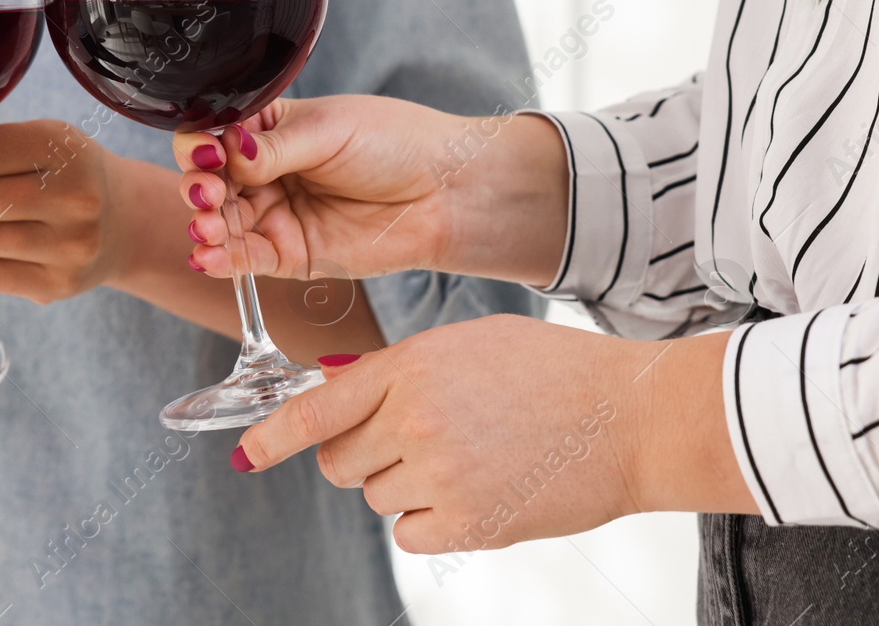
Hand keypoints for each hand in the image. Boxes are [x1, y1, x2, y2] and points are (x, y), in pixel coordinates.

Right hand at [171, 96, 568, 285]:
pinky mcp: (290, 255)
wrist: (448, 190)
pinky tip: (208, 256)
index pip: (211, 135)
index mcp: (267, 129)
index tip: (207, 152)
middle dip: (198, 188)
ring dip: (206, 225)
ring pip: (221, 223)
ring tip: (209, 225)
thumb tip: (223, 152)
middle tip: (208, 193)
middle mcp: (263, 172)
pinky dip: (221, 259)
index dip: (199, 145)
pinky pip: (245, 259)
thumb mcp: (329, 130)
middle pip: (207, 181)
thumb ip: (272, 148)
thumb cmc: (397, 143)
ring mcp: (274, 214)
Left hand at [231, 315, 754, 551]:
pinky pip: (410, 535)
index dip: (272, 437)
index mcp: (408, 366)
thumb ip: (395, 367)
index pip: (316, 408)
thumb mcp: (466, 344)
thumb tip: (335, 384)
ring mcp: (438, 473)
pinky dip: (432, 521)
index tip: (247, 458)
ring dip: (404, 486)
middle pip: (337, 463)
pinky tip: (477, 489)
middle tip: (412, 443)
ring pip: (377, 498)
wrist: (631, 416)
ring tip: (466, 458)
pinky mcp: (467, 522)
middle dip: (360, 457)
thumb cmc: (553, 371)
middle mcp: (412, 419)